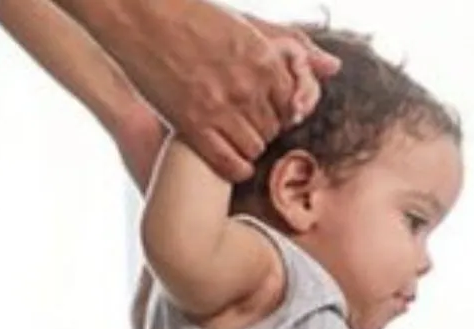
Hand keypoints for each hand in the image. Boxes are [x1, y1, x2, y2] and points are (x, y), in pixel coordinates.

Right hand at [89, 0, 338, 180]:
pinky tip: (227, 159)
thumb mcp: (246, 25)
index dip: (279, 111)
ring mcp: (221, 109)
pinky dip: (235, 168)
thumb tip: (334, 67)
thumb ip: (291, 47)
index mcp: (264, 60)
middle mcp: (248, 87)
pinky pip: (230, 164)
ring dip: (249, 147)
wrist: (140, 16)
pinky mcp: (194, 127)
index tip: (264, 109)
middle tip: (245, 124)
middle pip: (275, 129)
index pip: (292, 105)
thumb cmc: (190, 14)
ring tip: (232, 137)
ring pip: (256, 148)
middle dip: (265, 129)